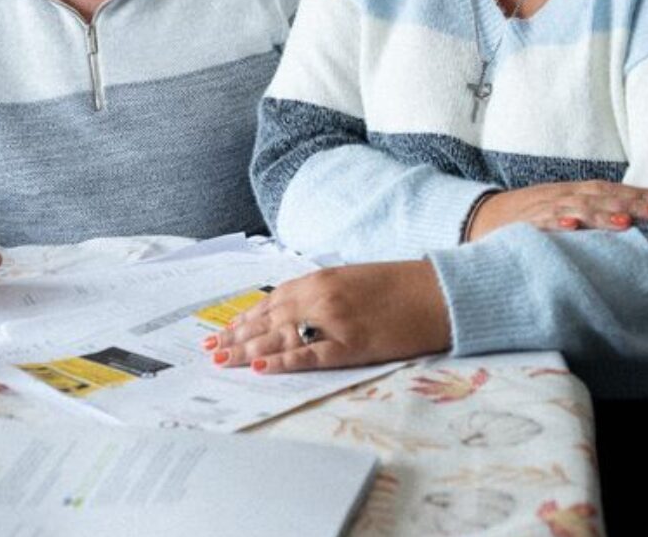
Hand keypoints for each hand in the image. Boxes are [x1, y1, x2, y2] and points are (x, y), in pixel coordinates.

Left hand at [203, 260, 450, 372]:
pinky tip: (262, 368)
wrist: (438, 292)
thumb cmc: (399, 287)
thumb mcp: (352, 281)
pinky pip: (311, 354)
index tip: (220, 331)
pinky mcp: (352, 344)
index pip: (269, 302)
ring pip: (280, 337)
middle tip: (208, 351)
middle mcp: (320, 296)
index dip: (242, 319)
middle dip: (235, 336)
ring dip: (247, 350)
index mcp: (320, 279)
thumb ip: (320, 293)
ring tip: (222, 361)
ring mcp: (334, 320)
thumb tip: (289, 312)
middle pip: (267, 320)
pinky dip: (284, 361)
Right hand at [465, 181, 647, 240]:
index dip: (641, 194)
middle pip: (604, 196)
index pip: (614, 190)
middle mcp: (565, 196)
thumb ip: (594, 211)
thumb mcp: (566, 209)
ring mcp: (545, 208)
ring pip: (578, 208)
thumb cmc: (531, 216)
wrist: (483, 217)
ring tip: (626, 222)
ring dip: (602, 214)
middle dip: (634, 203)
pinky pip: (542, 223)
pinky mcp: (526, 224)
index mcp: (576, 192)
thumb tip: (634, 217)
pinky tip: (572, 227)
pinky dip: (557, 223)